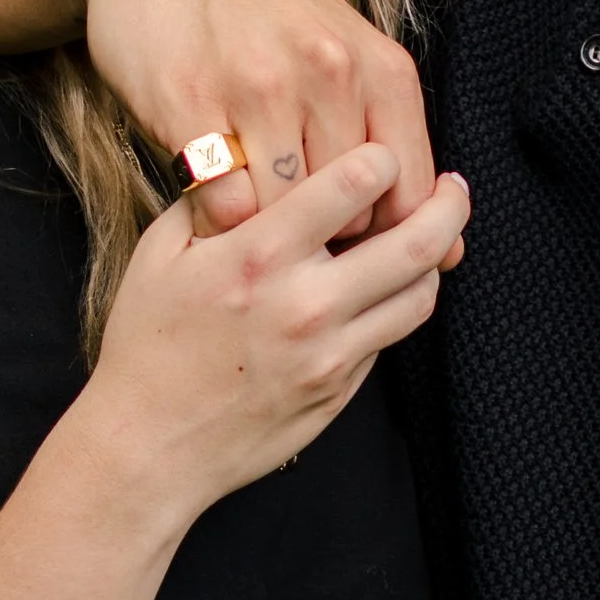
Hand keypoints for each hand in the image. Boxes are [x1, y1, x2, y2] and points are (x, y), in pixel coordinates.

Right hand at [75, 0, 440, 232]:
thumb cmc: (259, 11)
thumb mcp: (342, 52)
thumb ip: (391, 140)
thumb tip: (451, 253)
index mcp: (379, 64)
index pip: (410, 194)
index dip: (383, 235)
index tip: (349, 235)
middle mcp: (329, 71)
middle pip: (350, 214)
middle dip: (323, 235)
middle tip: (289, 224)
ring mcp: (259, 86)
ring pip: (286, 215)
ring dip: (266, 229)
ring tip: (248, 208)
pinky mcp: (190, 104)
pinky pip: (222, 204)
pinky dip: (217, 219)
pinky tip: (208, 196)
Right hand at [77, 143, 469, 516]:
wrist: (148, 445)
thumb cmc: (146, 345)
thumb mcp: (160, 253)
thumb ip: (214, 200)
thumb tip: (256, 159)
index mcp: (258, 255)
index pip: (355, 183)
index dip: (382, 157)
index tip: (382, 153)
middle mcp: (305, 302)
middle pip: (417, 242)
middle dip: (448, 204)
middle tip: (453, 187)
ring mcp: (330, 353)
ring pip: (421, 294)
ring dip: (435, 259)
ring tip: (431, 237)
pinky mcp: (340, 390)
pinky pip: (389, 336)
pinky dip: (399, 304)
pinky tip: (384, 287)